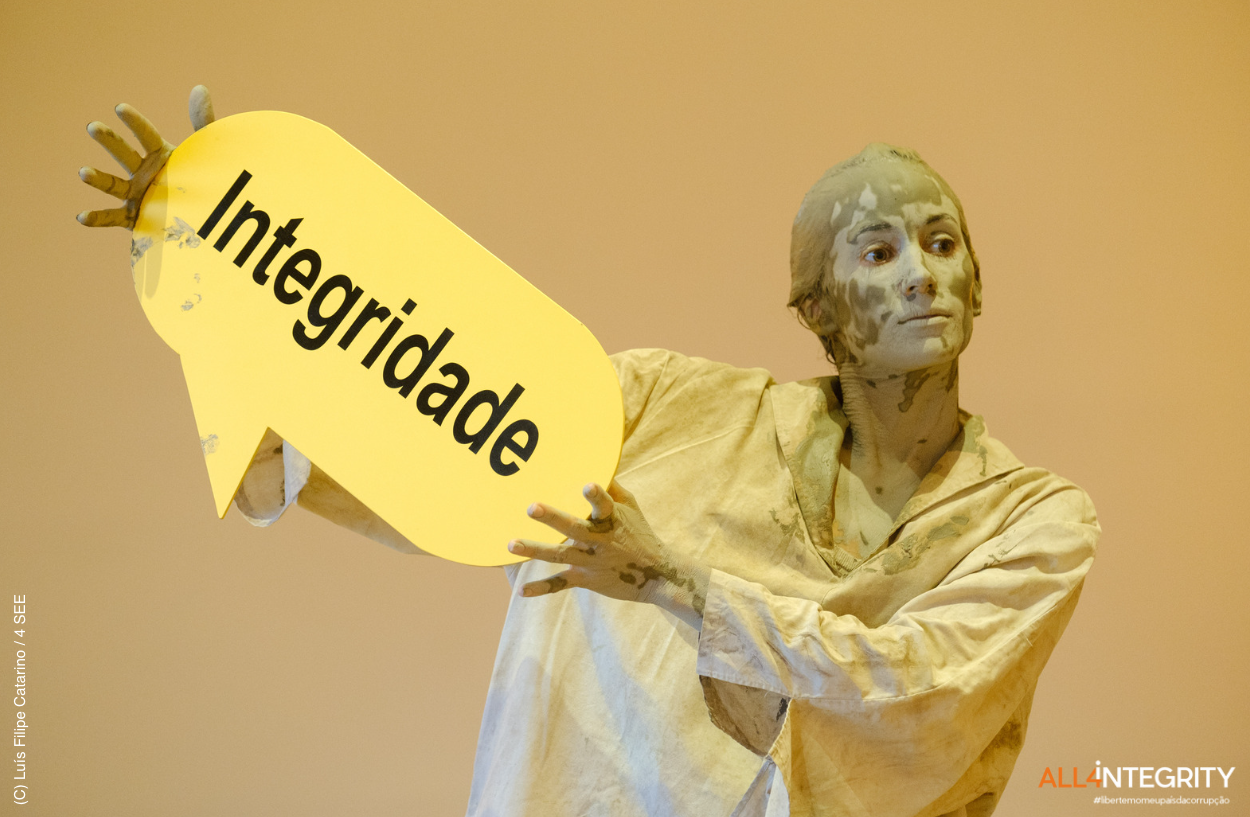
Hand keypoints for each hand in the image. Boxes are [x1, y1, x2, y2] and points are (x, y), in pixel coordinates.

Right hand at [77, 85, 215, 228]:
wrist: (202, 217)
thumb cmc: (202, 180)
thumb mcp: (205, 152)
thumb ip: (203, 122)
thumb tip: (199, 87)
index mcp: (159, 155)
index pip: (146, 135)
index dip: (135, 123)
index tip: (121, 108)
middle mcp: (142, 172)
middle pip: (124, 154)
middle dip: (109, 142)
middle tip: (93, 127)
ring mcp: (135, 194)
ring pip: (113, 184)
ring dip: (97, 178)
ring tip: (83, 172)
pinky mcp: (132, 217)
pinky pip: (112, 217)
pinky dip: (97, 218)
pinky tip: (82, 217)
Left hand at [510, 481, 709, 624]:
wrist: (656, 576)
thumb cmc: (640, 534)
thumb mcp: (632, 507)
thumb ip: (613, 487)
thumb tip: (598, 464)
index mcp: (613, 521)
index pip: (605, 505)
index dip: (597, 496)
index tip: (587, 486)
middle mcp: (600, 541)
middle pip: (574, 528)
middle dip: (553, 518)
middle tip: (531, 508)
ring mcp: (591, 562)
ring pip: (560, 555)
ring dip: (535, 550)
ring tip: (511, 544)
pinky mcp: (586, 579)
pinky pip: (561, 584)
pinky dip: (543, 588)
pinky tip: (522, 591)